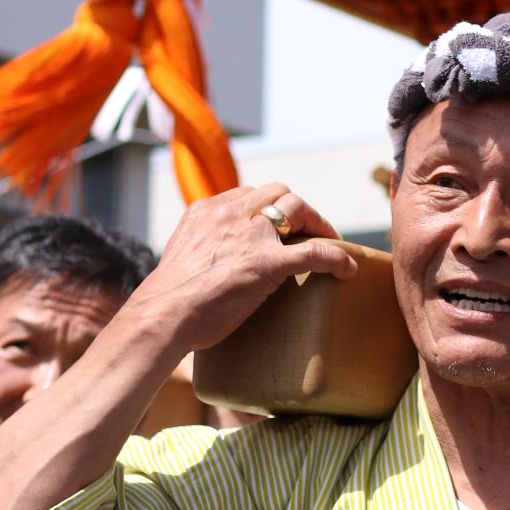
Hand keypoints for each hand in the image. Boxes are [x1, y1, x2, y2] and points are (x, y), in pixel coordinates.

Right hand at [136, 183, 357, 358]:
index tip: (280, 226)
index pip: (250, 194)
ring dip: (318, 224)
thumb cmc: (168, 301)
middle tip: (311, 232)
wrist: (163, 316)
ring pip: (297, 209)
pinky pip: (314, 252)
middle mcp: (229, 214)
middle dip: (299, 209)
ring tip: (331, 243)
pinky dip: (336, 258)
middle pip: (278, 193)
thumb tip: (213, 263)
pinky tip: (347, 269)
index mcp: (207, 210)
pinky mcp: (266, 263)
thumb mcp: (182, 256)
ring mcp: (250, 236)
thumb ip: (202, 247)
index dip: (270, 208)